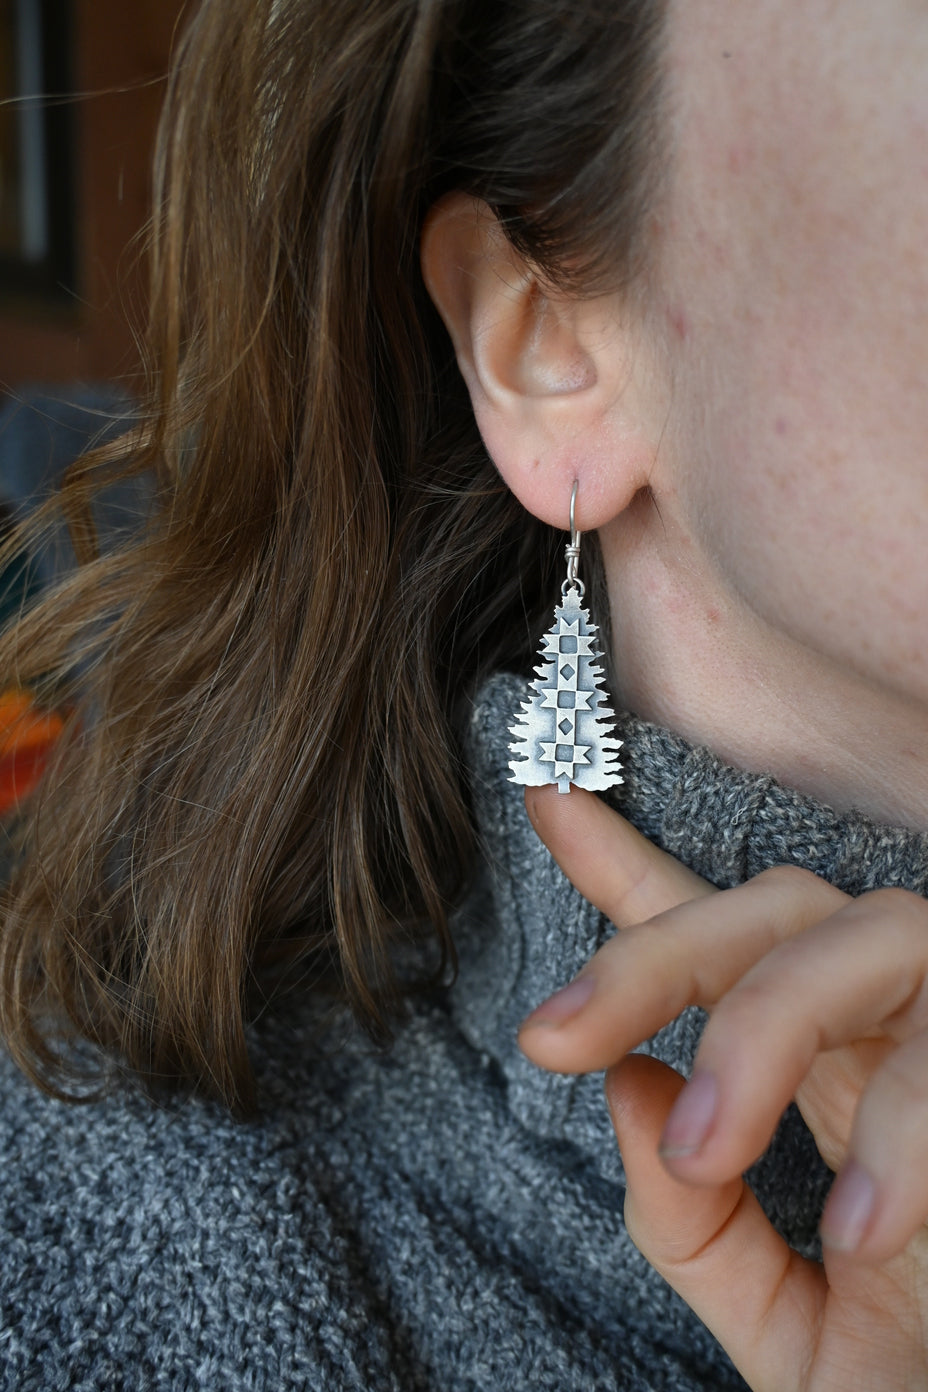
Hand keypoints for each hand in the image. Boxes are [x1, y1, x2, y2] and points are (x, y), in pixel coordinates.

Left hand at [518, 782, 927, 1391]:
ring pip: (866, 933)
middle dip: (653, 956)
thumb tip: (629, 1090)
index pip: (719, 942)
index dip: (626, 859)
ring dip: (766, 1029)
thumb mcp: (788, 1328)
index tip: (542, 788)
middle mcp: (893, 1030)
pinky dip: (905, 1134)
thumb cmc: (923, 1379)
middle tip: (549, 1039)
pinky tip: (865, 1234)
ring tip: (708, 1151)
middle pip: (772, 909)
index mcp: (824, 1073)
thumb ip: (697, 1229)